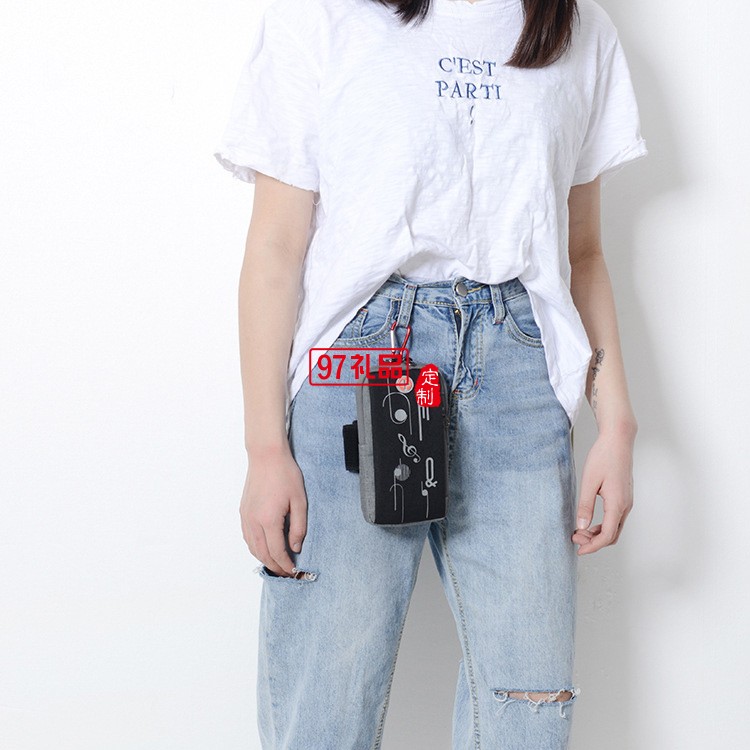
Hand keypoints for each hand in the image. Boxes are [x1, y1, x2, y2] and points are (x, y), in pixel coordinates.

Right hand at [240, 443, 307, 575]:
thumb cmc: (285, 475)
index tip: (293, 571)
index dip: (285, 565)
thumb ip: (298, 527)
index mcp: (269, 520)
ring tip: (277, 564)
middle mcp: (253, 521)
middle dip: (275, 566)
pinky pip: (247, 537)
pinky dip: (255, 547)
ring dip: (264, 558)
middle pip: (262, 553)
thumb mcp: (299, 501)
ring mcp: (246, 517)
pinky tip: (264, 548)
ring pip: (252, 547)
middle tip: (286, 573)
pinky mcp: (243, 511)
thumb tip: (295, 547)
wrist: (266, 456)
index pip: (277, 551)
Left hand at [572, 429, 634, 554]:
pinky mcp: (624, 497)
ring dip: (598, 534)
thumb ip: (585, 505)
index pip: (607, 535)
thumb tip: (581, 526)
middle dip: (594, 542)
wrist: (618, 441)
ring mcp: (626, 501)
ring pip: (614, 527)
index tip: (578, 550)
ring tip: (579, 531)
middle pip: (612, 535)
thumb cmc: (603, 457)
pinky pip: (615, 518)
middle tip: (575, 539)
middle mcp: (625, 505)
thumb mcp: (589, 481)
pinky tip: (589, 522)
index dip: (592, 546)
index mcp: (617, 504)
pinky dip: (602, 525)